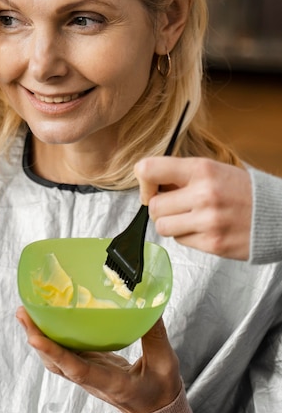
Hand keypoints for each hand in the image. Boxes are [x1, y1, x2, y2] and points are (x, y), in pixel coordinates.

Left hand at [16, 307, 180, 412]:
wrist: (158, 412)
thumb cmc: (161, 391)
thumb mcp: (165, 363)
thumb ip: (155, 334)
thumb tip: (146, 302)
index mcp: (112, 383)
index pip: (78, 370)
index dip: (55, 352)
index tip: (34, 336)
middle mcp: (93, 381)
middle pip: (56, 363)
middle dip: (37, 339)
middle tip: (23, 312)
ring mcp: (89, 376)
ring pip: (56, 360)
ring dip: (39, 338)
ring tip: (27, 313)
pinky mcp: (89, 368)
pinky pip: (65, 355)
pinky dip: (51, 339)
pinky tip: (47, 322)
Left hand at [134, 157, 251, 259]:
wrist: (276, 214)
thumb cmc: (241, 190)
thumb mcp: (213, 170)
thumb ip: (181, 175)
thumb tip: (148, 183)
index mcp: (201, 169)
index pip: (149, 169)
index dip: (143, 181)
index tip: (150, 187)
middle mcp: (203, 194)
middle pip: (153, 205)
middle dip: (159, 206)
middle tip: (175, 205)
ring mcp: (208, 221)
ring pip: (162, 226)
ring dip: (171, 223)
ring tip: (188, 217)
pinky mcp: (213, 243)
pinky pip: (180, 241)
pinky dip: (186, 235)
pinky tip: (203, 227)